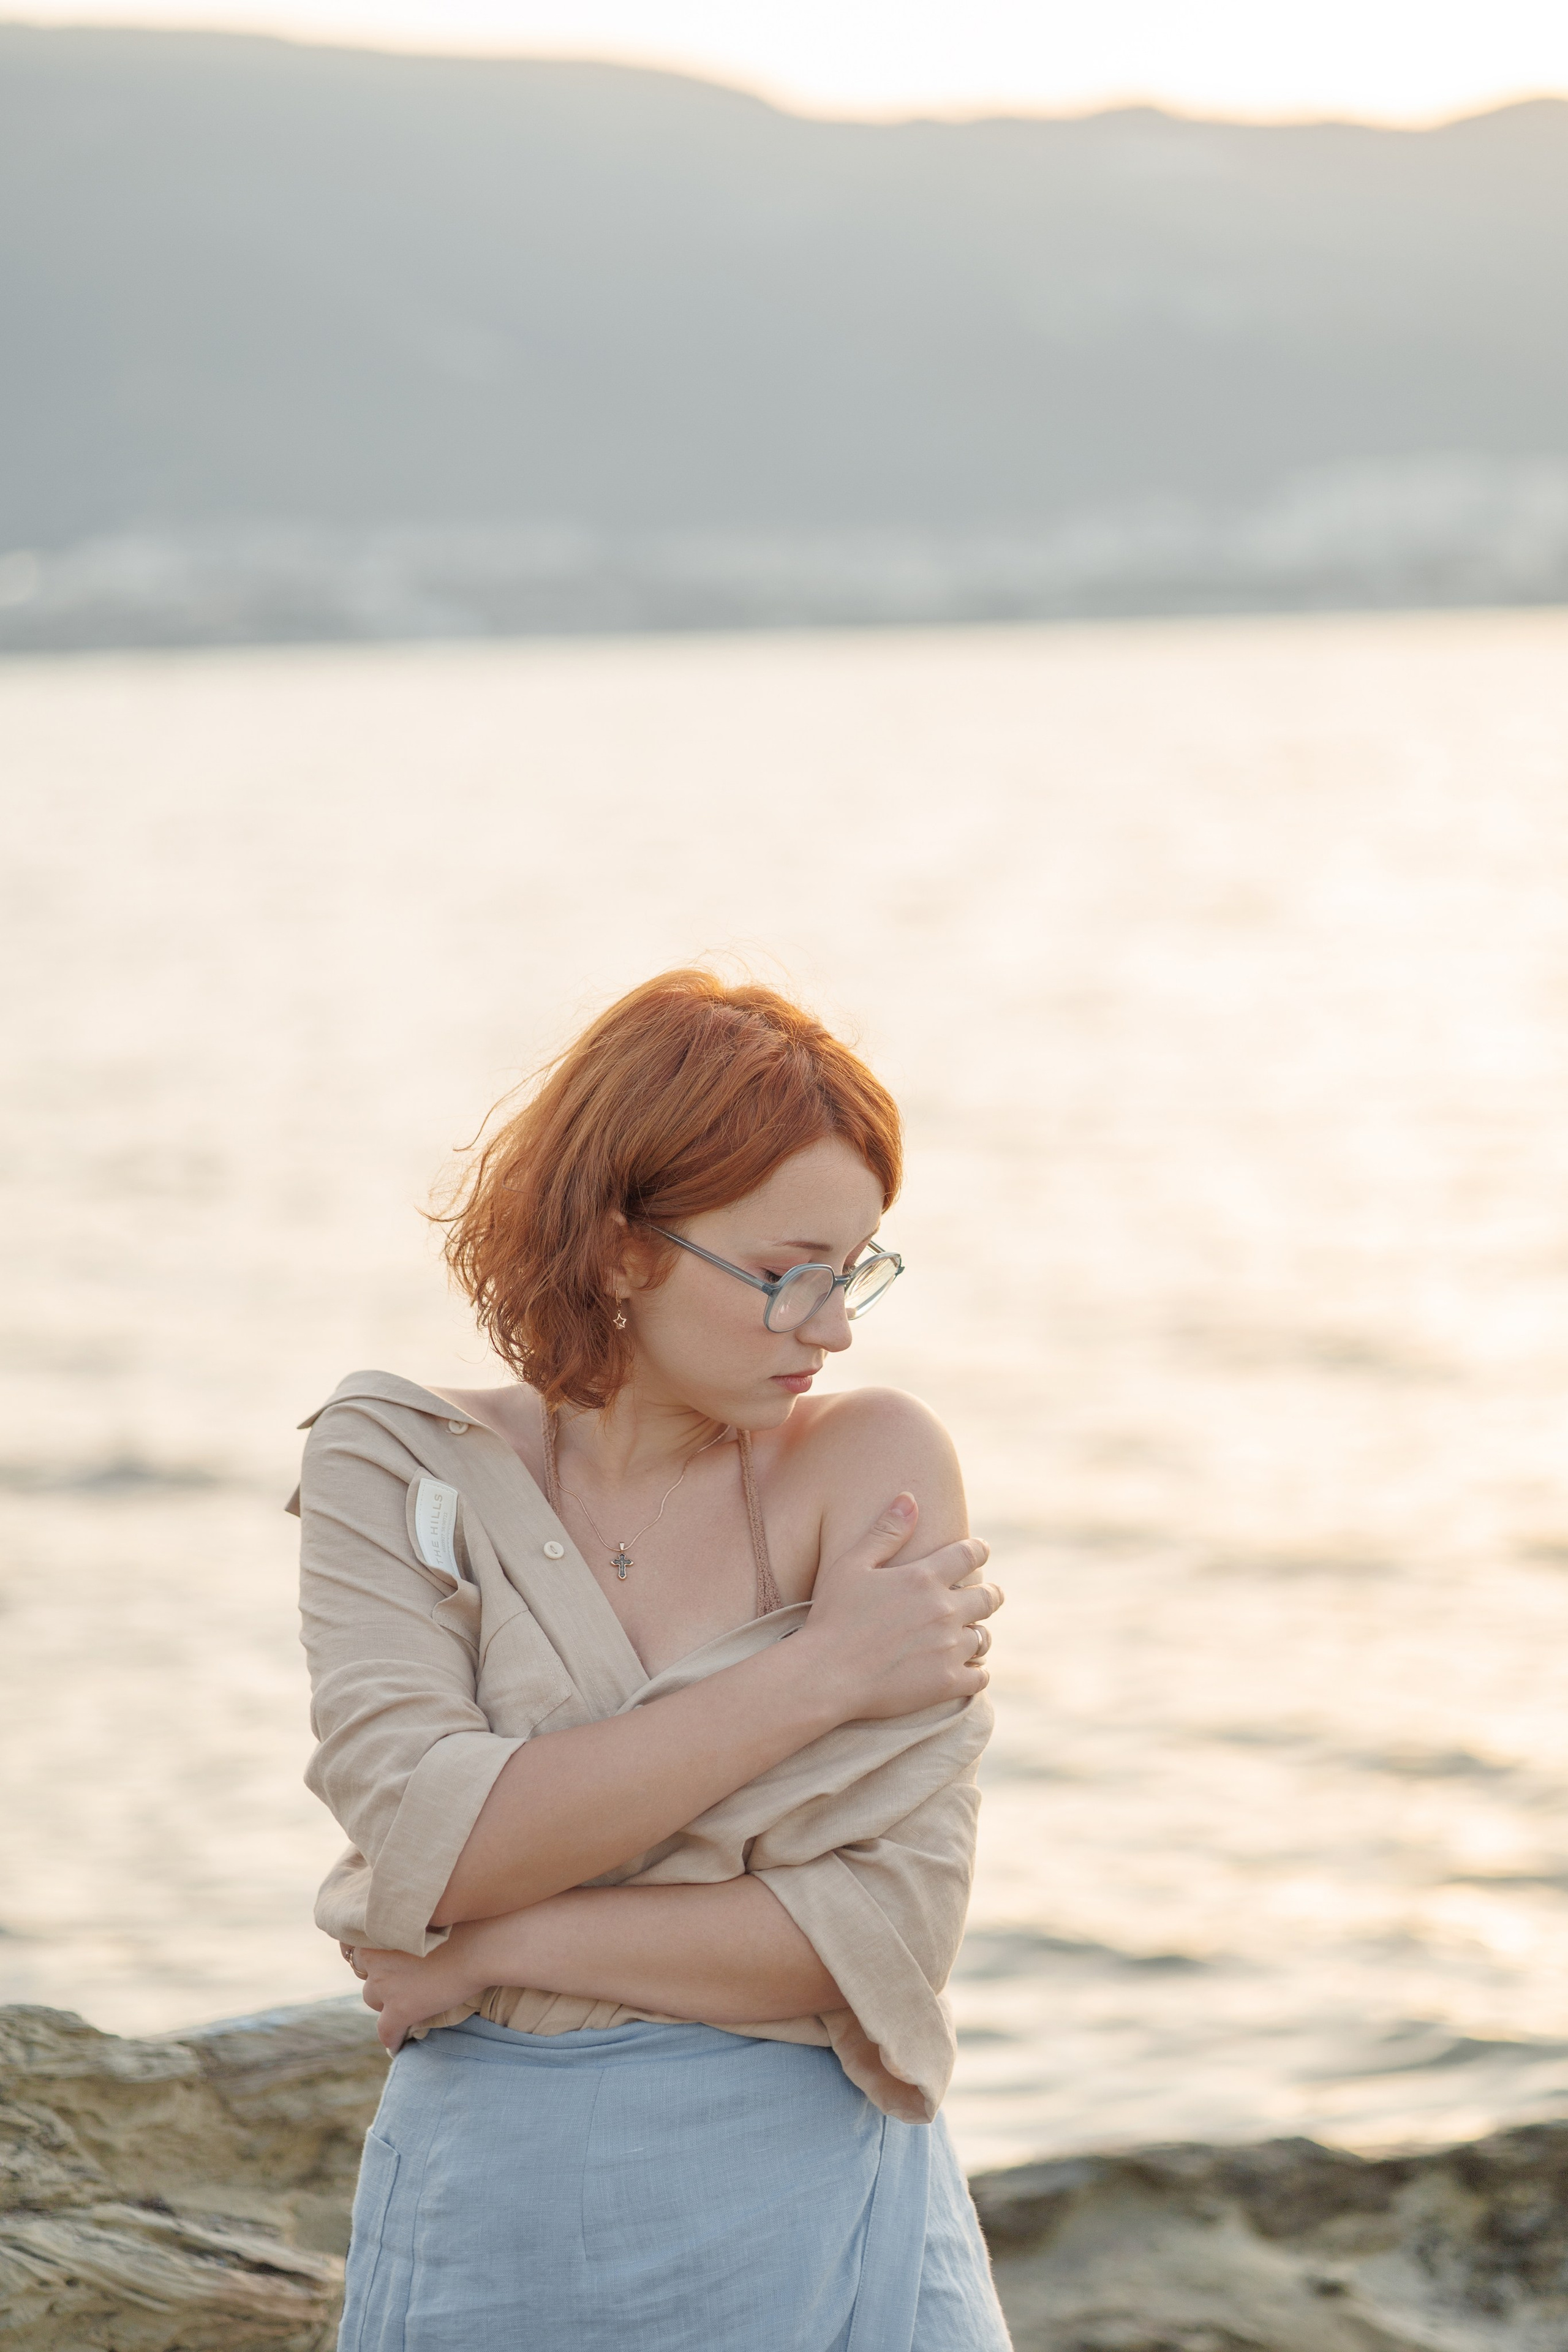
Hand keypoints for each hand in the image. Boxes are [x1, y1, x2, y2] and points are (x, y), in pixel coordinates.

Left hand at [347, 1927, 489, 2053]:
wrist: (478, 1947)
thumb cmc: (460, 1924)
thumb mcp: (421, 1919)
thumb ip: (404, 1930)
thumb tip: (400, 1935)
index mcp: (377, 1931)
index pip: (359, 1946)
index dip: (373, 1954)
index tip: (383, 1958)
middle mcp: (374, 1957)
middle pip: (365, 1973)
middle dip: (378, 1976)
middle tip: (399, 1977)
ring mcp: (385, 1985)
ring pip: (372, 1999)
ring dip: (384, 2000)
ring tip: (403, 2003)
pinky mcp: (400, 2009)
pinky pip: (386, 2031)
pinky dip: (392, 2038)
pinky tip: (398, 2044)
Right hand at [797, 1496, 1001, 1721]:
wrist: (826, 1674)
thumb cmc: (833, 1617)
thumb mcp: (852, 1565)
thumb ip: (886, 1532)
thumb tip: (909, 1498)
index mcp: (924, 1577)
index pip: (970, 1554)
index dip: (978, 1550)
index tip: (980, 1551)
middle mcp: (944, 1609)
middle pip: (989, 1597)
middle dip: (991, 1594)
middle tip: (989, 1595)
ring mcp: (949, 1648)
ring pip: (984, 1637)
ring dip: (977, 1633)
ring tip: (970, 1635)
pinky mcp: (948, 1682)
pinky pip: (980, 1676)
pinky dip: (976, 1672)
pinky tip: (967, 1670)